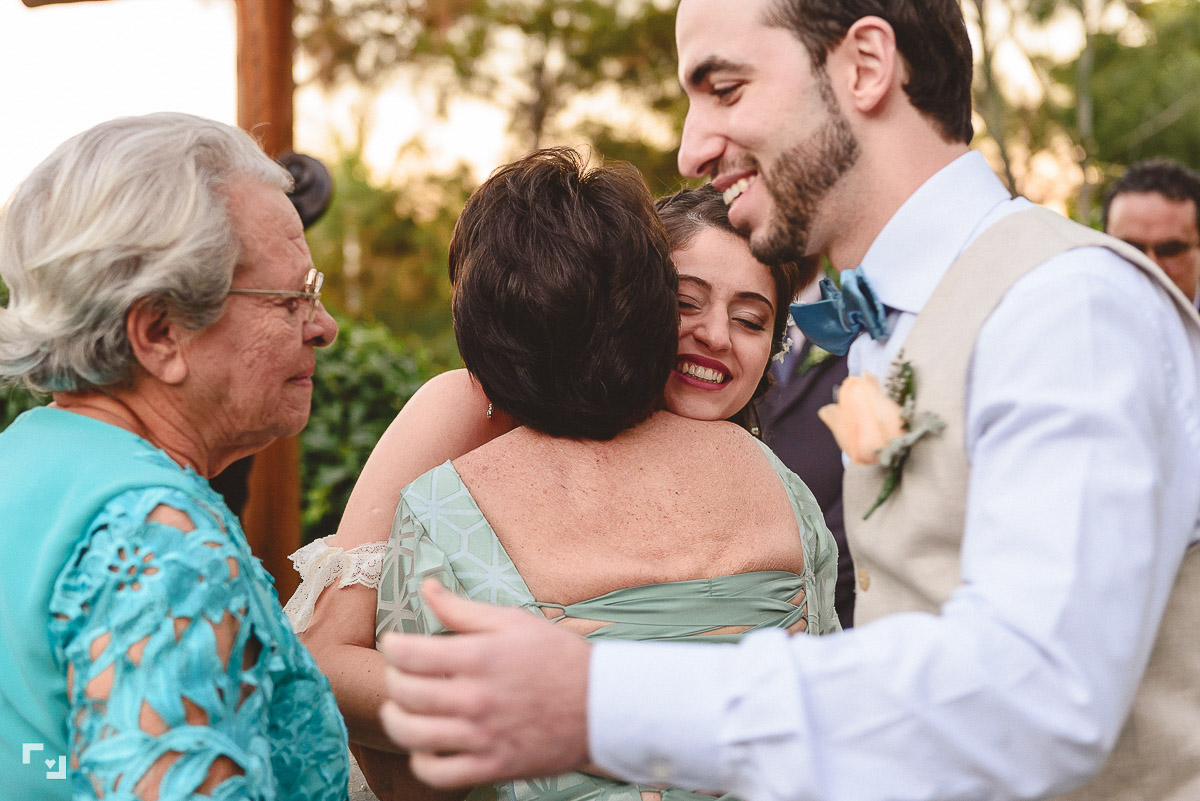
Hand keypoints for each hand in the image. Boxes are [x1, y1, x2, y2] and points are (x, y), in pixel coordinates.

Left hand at [379, 580, 591, 786]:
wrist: (603, 705)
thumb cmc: (559, 658)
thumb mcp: (513, 622)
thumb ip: (463, 609)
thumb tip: (426, 587)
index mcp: (479, 657)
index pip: (407, 654)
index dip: (392, 646)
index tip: (395, 644)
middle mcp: (476, 698)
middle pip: (403, 693)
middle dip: (393, 679)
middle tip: (402, 674)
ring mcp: (483, 736)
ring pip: (412, 734)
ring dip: (397, 719)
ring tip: (404, 708)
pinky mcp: (492, 766)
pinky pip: (436, 773)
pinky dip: (421, 761)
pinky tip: (427, 744)